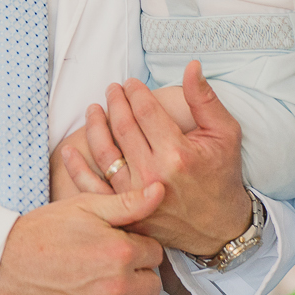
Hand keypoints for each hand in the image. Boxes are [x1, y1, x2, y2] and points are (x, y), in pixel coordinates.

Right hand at [0, 184, 167, 294]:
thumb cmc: (41, 233)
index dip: (143, 249)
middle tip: (124, 270)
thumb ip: (127, 203)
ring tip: (130, 294)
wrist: (4, 265)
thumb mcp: (84, 206)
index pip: (156, 253)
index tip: (129, 249)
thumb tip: (159, 191)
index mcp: (118, 251)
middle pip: (154, 283)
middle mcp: (116, 285)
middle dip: (143, 275)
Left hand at [79, 61, 252, 255]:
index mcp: (177, 153)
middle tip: (112, 89)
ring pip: (104, 152)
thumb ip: (204, 99)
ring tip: (94, 109)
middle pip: (122, 126)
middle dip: (115, 101)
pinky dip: (77, 168)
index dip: (135, 91)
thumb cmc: (223, 177)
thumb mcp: (225, 134)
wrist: (219, 229)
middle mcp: (152, 174)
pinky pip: (93, 188)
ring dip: (94, 126)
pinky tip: (69, 150)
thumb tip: (191, 66)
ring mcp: (136, 195)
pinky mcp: (126, 212)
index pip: (145, 110)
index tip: (131, 83)